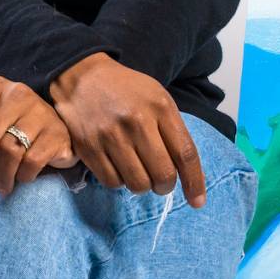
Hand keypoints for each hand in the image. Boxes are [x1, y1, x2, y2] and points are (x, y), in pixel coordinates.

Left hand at [0, 78, 76, 197]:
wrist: (50, 136)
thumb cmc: (6, 132)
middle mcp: (18, 93)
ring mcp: (40, 110)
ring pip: (10, 151)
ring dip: (2, 177)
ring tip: (1, 188)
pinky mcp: (56, 132)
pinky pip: (32, 160)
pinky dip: (22, 175)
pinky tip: (21, 178)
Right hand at [47, 52, 206, 204]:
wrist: (82, 77)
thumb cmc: (126, 91)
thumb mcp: (157, 99)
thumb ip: (174, 131)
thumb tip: (189, 174)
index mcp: (160, 106)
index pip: (185, 153)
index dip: (194, 182)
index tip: (197, 201)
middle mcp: (137, 121)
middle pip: (163, 174)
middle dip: (165, 186)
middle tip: (160, 182)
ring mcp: (111, 135)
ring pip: (138, 184)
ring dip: (142, 186)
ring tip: (138, 172)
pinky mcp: (89, 147)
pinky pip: (112, 182)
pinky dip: (119, 181)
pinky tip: (118, 167)